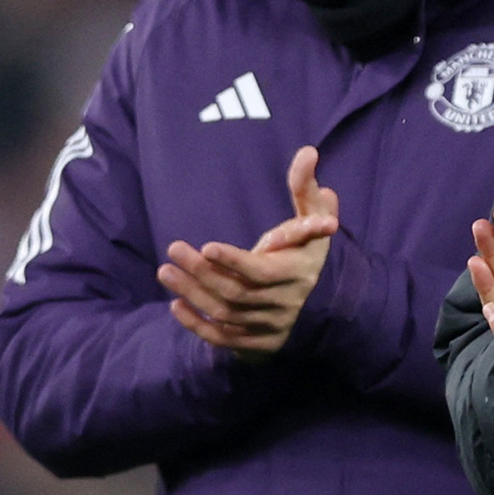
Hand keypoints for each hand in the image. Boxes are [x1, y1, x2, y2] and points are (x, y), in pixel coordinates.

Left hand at [158, 146, 339, 360]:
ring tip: (165, 270)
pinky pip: (222, 339)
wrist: (328, 303)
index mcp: (298, 273)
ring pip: (224, 314)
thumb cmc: (311, 250)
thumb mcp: (315, 217)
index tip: (206, 246)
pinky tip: (175, 304)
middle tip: (173, 249)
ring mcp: (269, 327)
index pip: (261, 272)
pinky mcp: (257, 344)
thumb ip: (306, 187)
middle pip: (236, 292)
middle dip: (201, 272)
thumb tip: (308, 151)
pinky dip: (196, 325)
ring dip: (192, 294)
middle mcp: (284, 304)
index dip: (233, 261)